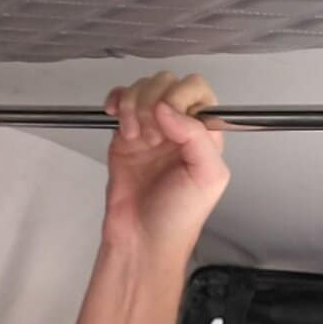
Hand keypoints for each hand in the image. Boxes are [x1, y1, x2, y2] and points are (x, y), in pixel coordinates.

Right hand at [101, 71, 228, 250]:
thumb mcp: (206, 176)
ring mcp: (149, 129)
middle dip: (153, 101)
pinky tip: (117, 118)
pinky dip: (116, 101)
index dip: (181, 98)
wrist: (141, 240)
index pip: (197, 90)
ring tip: (135, 135)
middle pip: (167, 83)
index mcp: (204, 134)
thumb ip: (196, 136)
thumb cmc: (178, 218)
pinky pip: (119, 101)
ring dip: (133, 105)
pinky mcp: (123, 136)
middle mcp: (178, 128)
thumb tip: (165, 107)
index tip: (169, 122)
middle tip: (151, 135)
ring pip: (142, 88)